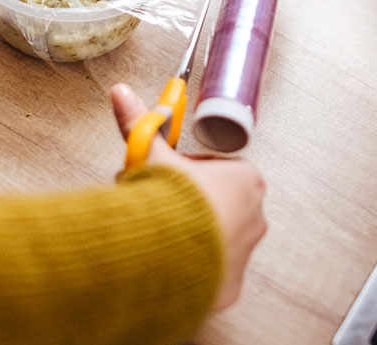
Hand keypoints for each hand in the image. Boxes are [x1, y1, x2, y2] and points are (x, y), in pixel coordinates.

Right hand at [111, 84, 266, 309]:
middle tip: (153, 202)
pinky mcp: (232, 283)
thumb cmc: (172, 199)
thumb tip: (121, 92)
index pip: (216, 169)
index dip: (185, 172)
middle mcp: (255, 215)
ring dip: (186, 232)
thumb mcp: (153, 155)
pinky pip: (211, 270)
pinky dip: (192, 266)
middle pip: (214, 202)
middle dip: (183, 201)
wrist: (170, 253)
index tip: (163, 176)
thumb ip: (140, 123)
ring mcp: (246, 252)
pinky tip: (168, 259)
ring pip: (213, 236)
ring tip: (156, 230)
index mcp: (245, 178)